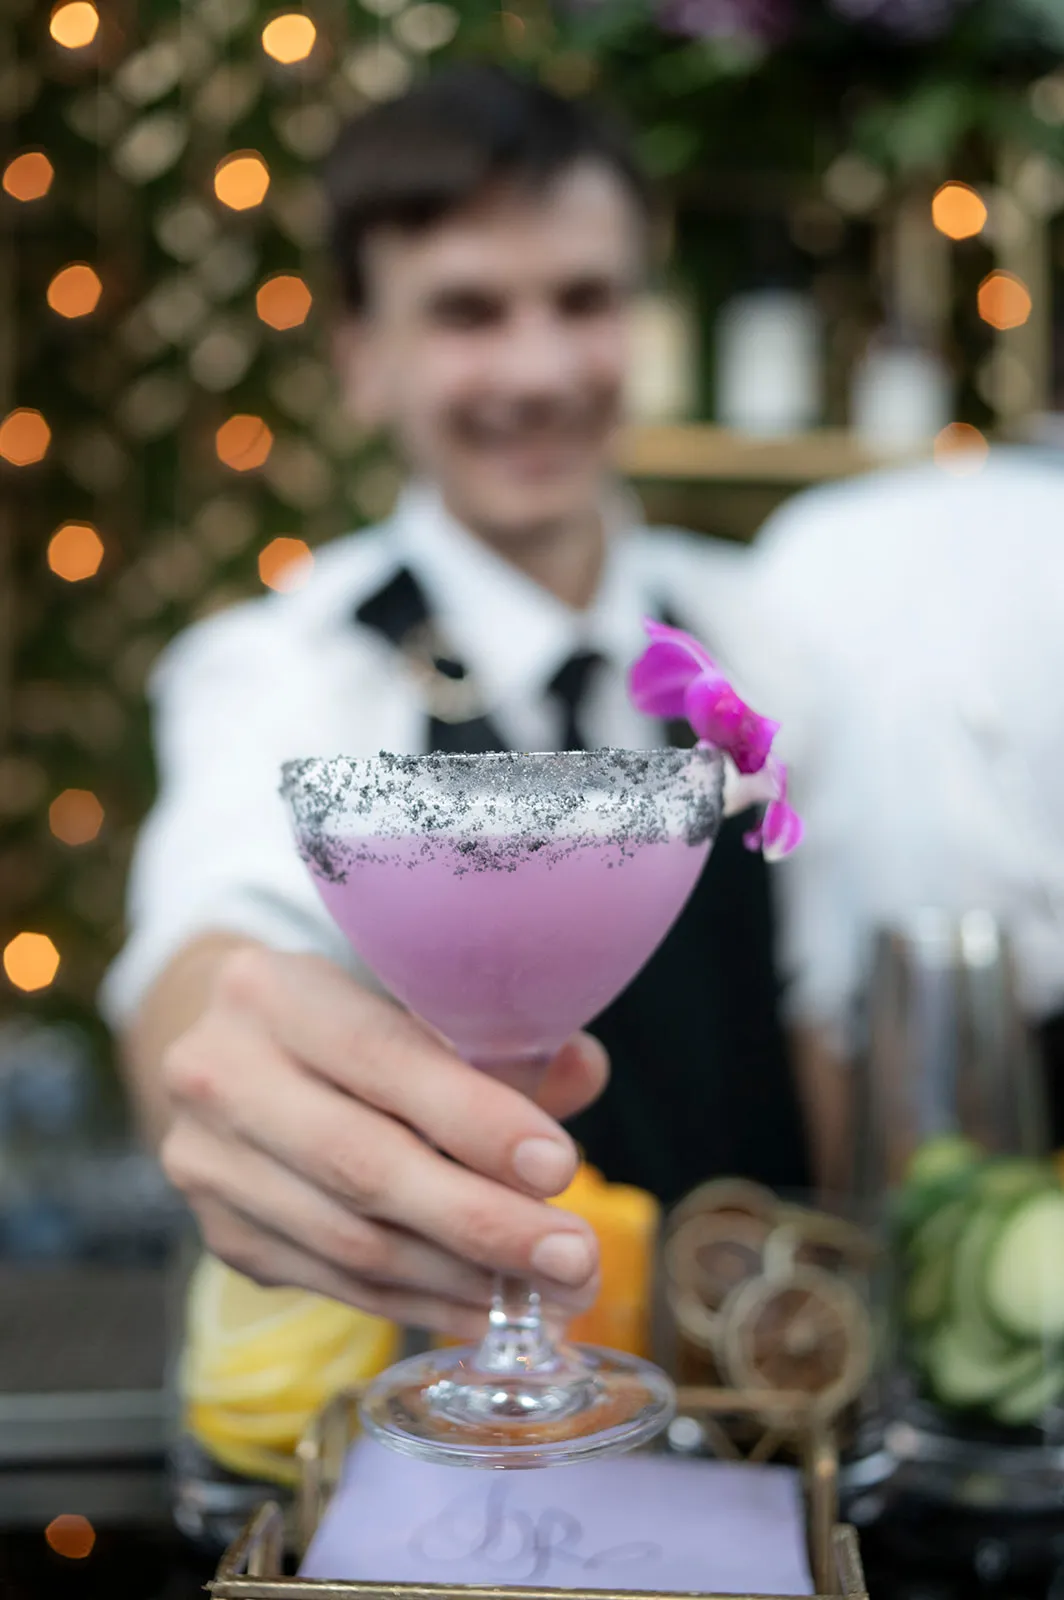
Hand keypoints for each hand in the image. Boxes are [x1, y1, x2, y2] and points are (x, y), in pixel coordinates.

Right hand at [160, 947, 607, 1336]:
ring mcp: (209, 1164)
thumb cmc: (344, 1019)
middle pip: (362, 1166)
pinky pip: (337, 1283)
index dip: (473, 1118)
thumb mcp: (405, 995)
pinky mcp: (224, 1234)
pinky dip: (423, 1303)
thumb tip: (582, 1071)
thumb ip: (495, 1039)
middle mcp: (220, 1074)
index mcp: (270, 992)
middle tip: (575, 1257)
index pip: (379, 1057)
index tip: (559, 1167)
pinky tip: (487, 1309)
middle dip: (483, 1221)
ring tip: (553, 1294)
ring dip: (464, 1277)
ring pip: (352, 1241)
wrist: (227, 1055)